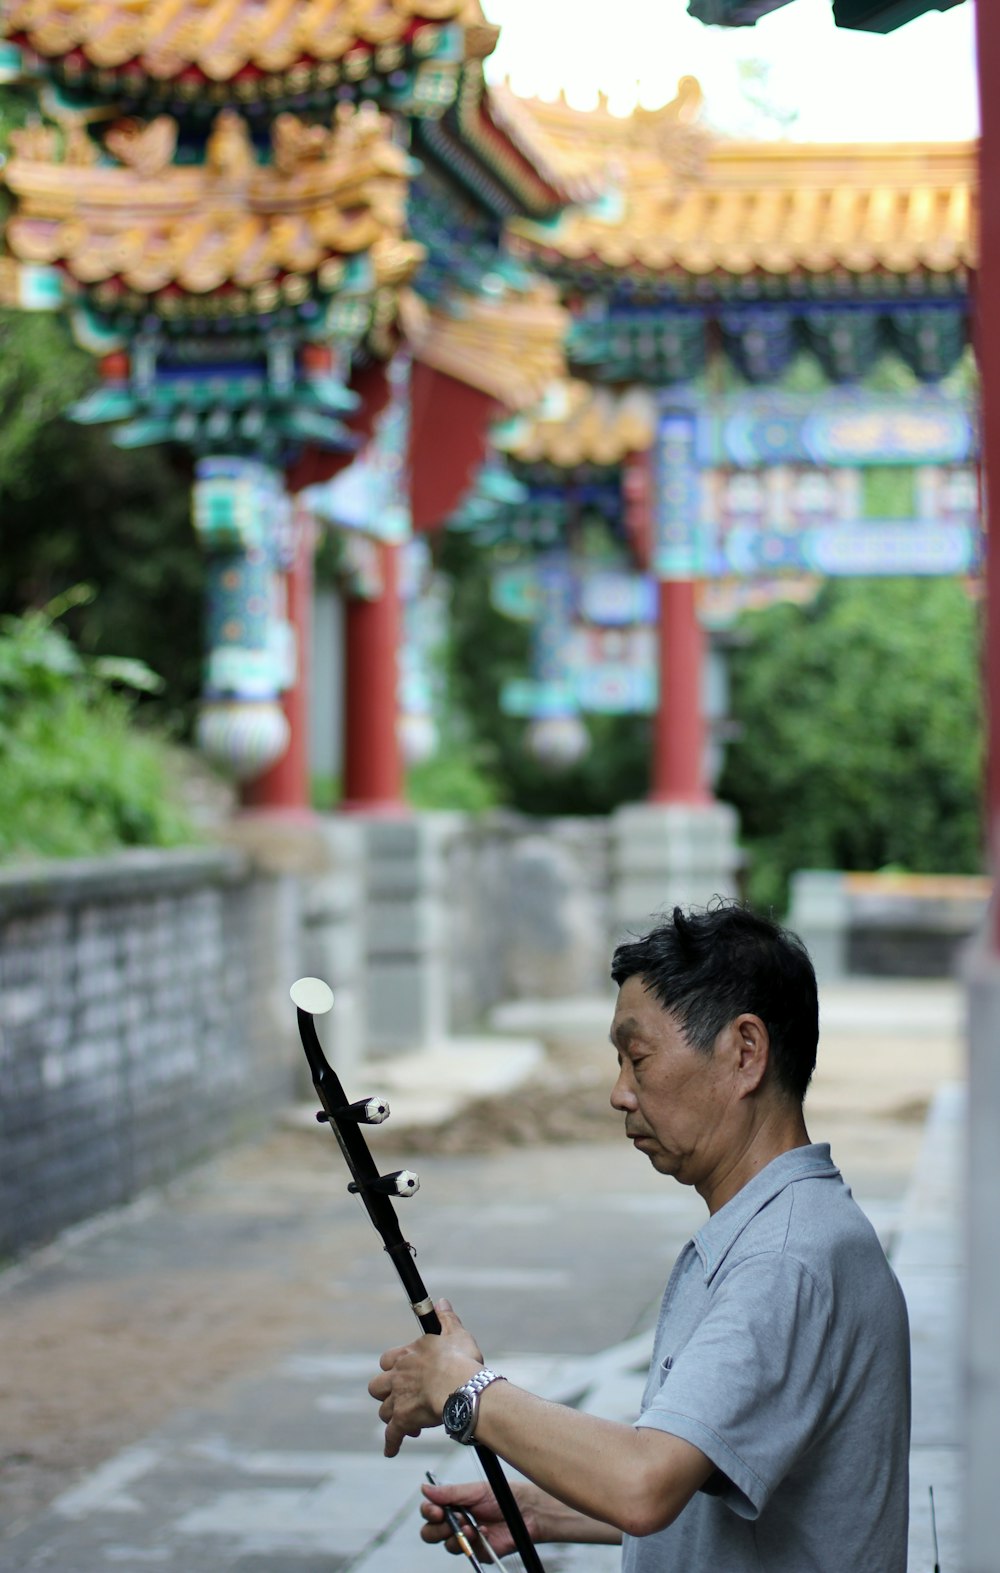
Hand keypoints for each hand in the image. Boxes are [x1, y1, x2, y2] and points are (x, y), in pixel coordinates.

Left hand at [368, 1299, 483, 1456]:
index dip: (394, 1367)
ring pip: (384, 1411)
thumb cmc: (460, 1359)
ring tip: (407, 1423)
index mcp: (408, 1356)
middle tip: (402, 1398)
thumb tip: (440, 1302)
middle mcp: (398, 1377)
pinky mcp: (403, 1420)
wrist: (462, 1387)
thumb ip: (446, 1318)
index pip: (388, 1359)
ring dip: (392, 1416)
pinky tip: (391, 1451)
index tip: (404, 1371)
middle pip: (378, 1386)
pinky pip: (392, 1435)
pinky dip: (391, 1443)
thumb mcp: (455, 1333)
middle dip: (386, 1393)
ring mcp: (399, 1400)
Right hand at [421, 1480, 541, 1559]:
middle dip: (437, 1528)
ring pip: (446, 1545)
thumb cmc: (501, 1496)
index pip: (430, 1511)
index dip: (429, 1511)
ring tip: (470, 1526)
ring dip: (455, 1535)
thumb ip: (450, 1492)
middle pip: (430, 1532)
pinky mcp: (477, 1552)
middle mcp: (456, 1522)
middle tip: (449, 1520)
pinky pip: (466, 1552)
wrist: (525, 1512)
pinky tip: (484, 1532)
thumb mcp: (475, 1491)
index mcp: (453, 1504)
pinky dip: (472, 1542)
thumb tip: (424, 1488)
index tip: (436, 1510)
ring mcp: (466, 1538)